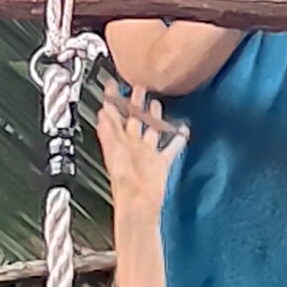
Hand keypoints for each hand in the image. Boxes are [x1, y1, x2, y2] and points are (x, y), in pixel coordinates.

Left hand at [96, 86, 184, 210]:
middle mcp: (132, 145)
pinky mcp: (161, 162)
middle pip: (134, 119)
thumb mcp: (114, 151)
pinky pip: (171, 148)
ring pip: (152, 130)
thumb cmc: (125, 181)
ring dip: (154, 117)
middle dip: (135, 102)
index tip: (112, 84)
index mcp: (119, 141)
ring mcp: (147, 153)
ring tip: (156, 103)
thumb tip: (103, 111)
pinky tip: (183, 130)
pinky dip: (178, 139)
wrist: (139, 202)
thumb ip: (109, 131)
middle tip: (138, 86)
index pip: (114, 115)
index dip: (112, 100)